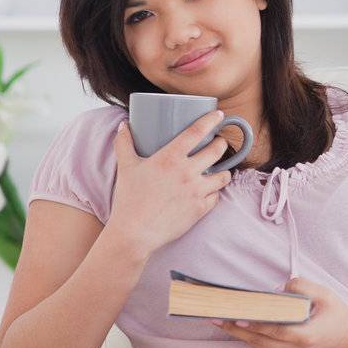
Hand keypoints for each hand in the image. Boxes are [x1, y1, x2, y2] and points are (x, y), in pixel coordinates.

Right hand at [106, 110, 234, 258]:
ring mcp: (197, 191)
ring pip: (224, 175)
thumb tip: (123, 125)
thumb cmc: (129, 199)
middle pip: (217, 150)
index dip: (211, 120)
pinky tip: (209, 190)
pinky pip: (217, 196)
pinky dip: (215, 192)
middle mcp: (187, 172)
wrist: (135, 233)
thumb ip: (124, 144)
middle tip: (217, 144)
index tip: (219, 115)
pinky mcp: (201, 208)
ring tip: (217, 169)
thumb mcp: (126, 167)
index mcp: (170, 158)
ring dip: (223, 170)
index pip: (196, 132)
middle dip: (221, 144)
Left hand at [211, 276, 347, 347]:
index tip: (236, 317)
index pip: (273, 330)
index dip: (253, 324)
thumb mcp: (325, 294)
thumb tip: (277, 289)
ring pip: (258, 346)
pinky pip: (263, 347)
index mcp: (305, 336)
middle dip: (236, 329)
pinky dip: (249, 337)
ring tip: (218, 321)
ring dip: (238, 334)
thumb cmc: (337, 314)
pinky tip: (235, 327)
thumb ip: (302, 287)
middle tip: (214, 318)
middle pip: (259, 341)